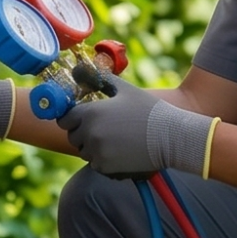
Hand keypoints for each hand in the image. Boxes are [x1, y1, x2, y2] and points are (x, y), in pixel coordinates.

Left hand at [57, 75, 217, 179]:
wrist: (171, 137)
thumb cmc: (149, 110)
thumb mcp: (124, 90)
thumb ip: (99, 79)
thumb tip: (79, 69)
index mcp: (91, 113)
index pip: (64, 119)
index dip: (72, 117)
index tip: (83, 116)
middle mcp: (89, 133)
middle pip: (73, 136)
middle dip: (83, 132)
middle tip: (106, 127)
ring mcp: (96, 152)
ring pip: (84, 150)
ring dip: (93, 146)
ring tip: (116, 138)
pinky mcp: (105, 167)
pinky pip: (95, 163)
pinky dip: (103, 159)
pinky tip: (121, 150)